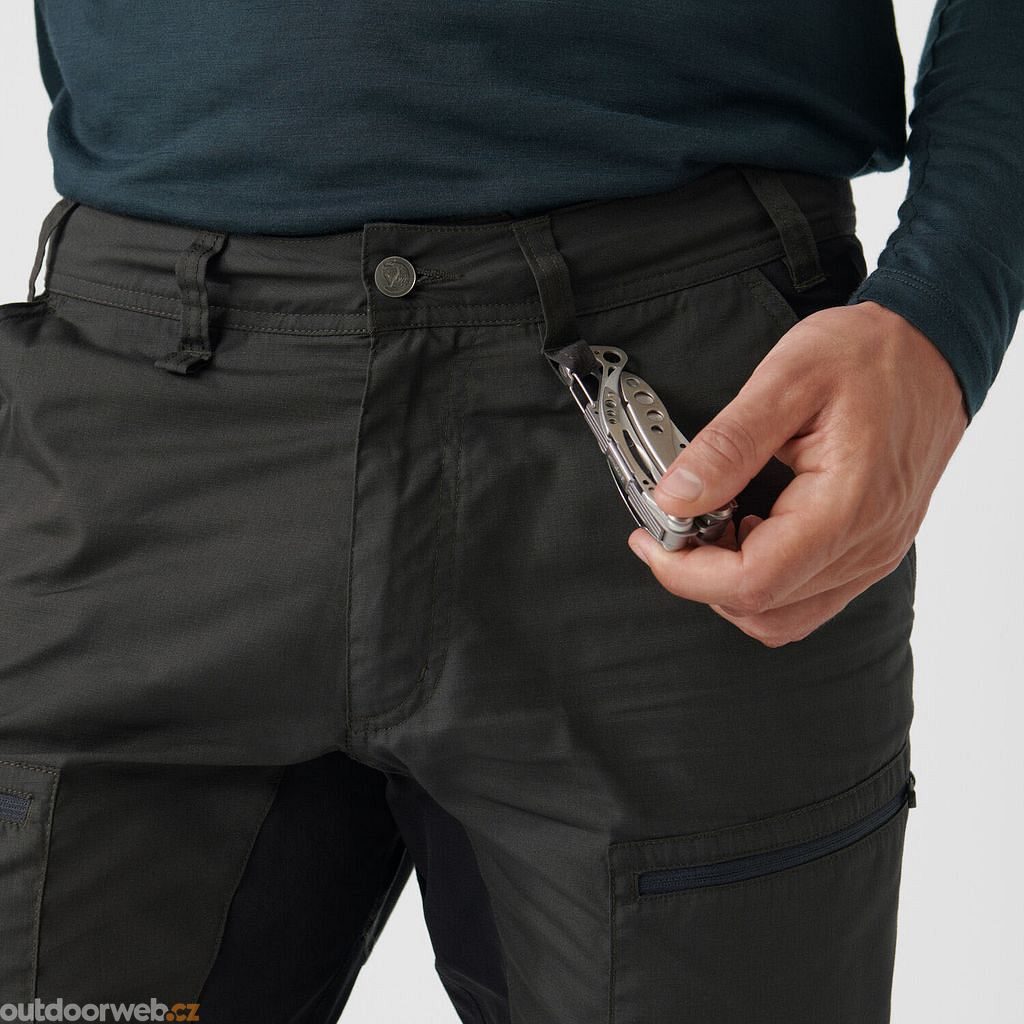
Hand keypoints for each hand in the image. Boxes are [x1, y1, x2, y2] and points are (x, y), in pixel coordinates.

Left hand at [626, 300, 968, 646]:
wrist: (932, 350)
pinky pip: (806, 594)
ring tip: (712, 523)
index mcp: (846, 508)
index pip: (753, 582)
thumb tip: (674, 497)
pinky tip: (747, 525)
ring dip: (731, 582)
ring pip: (784, 615)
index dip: (687, 573)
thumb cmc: (871, 355)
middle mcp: (866, 546)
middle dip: (701, 577)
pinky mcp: (868, 550)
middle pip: (764, 609)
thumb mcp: (787, 379)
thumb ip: (726, 445)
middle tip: (674, 527)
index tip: (652, 541)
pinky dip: (763, 575)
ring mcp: (871, 555)